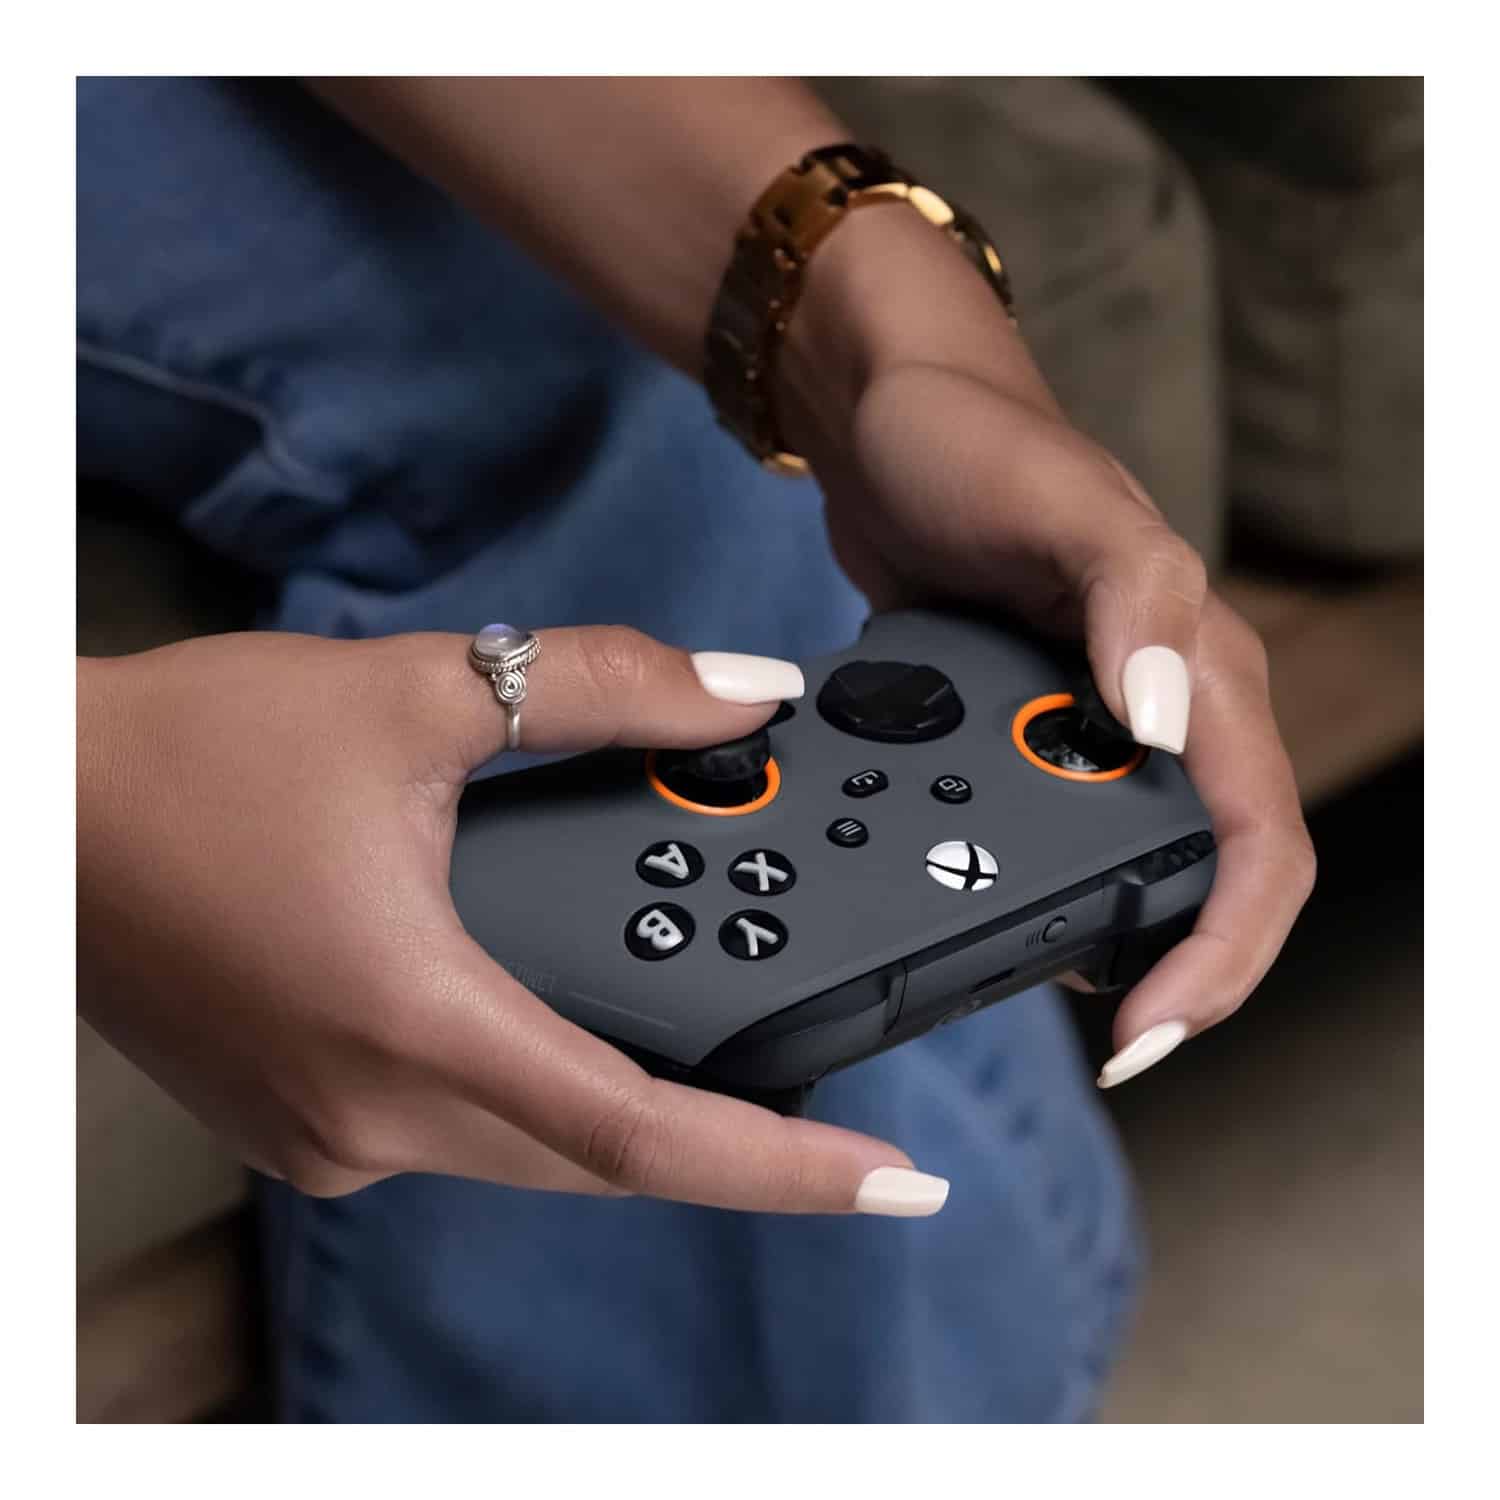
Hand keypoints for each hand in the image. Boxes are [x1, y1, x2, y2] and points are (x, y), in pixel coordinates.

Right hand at [77, 628, 946, 1213]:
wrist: (36, 804)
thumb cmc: (189, 756)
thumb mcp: (418, 695)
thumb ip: (602, 686)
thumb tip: (740, 691)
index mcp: (411, 1024)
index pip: (643, 1136)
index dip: (787, 1168)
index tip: (891, 1183)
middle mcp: (368, 1115)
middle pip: (602, 1159)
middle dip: (731, 1141)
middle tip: (830, 1113)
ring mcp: (327, 1136)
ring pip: (533, 1156)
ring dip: (635, 1116)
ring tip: (726, 1063)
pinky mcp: (301, 1120)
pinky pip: (464, 1134)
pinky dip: (544, 1096)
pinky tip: (581, 1037)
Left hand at [779, 204, 1316, 1084]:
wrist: (882, 421)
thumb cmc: (976, 442)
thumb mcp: (1065, 505)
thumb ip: (1138, 601)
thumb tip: (1169, 722)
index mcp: (1200, 666)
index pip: (1256, 838)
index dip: (1226, 946)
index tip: (1155, 1020)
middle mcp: (1161, 708)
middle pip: (1212, 874)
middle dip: (1183, 971)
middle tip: (1120, 1043)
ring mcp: (1090, 723)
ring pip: (1139, 864)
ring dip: (1121, 944)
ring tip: (1061, 1002)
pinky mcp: (1022, 728)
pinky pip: (1057, 834)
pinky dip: (1046, 891)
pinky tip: (997, 921)